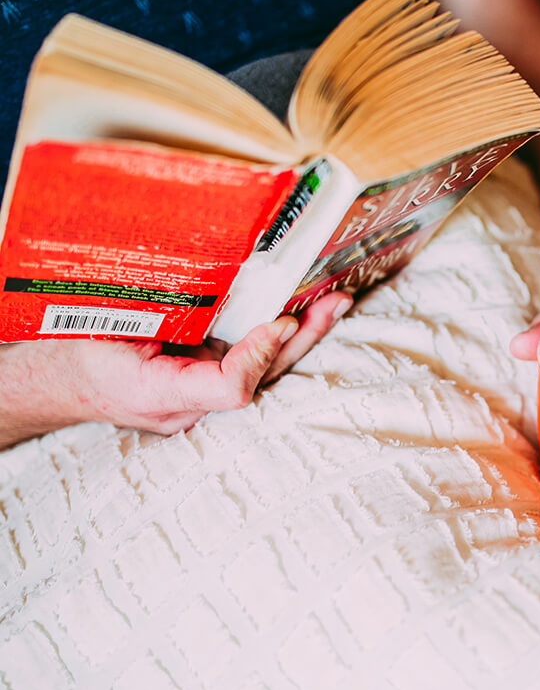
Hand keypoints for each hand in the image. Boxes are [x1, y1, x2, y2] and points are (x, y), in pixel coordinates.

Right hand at [0, 292, 350, 446]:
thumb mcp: (109, 328)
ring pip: (261, 369)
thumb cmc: (74, 352)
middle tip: (333, 305)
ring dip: (299, 335)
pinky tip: (303, 309)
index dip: (259, 354)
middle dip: (302, 339)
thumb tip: (215, 285)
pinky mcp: (203, 378)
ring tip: (334, 303)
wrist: (55, 377)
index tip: (280, 321)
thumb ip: (159, 317)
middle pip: (261, 377)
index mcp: (160, 395)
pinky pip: (247, 360)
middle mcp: (189, 404)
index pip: (230, 389)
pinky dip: (275, 335)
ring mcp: (199, 394)